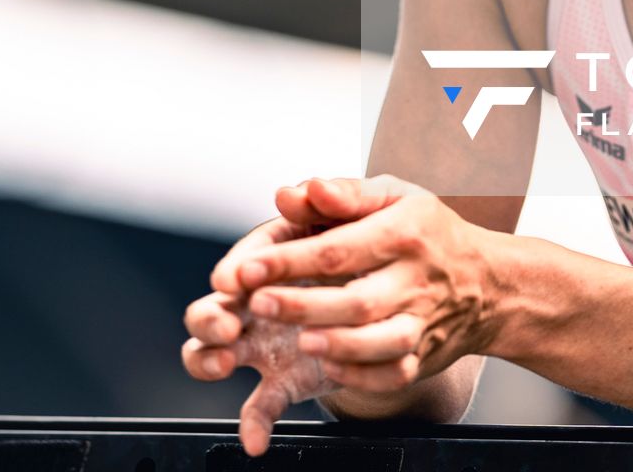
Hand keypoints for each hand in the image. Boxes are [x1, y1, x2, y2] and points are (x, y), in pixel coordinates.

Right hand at [182, 178, 394, 454]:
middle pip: (212, 308)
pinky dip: (253, 424)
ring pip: (215, 353)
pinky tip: (256, 441)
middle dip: (209, 316)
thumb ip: (337, 197)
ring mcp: (267, 342)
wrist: (424, 291)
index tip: (236, 278)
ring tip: (223, 362)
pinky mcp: (286, 379)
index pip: (245, 261)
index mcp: (277, 257)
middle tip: (228, 322)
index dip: (237, 269)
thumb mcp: (373, 209)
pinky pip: (260, 404)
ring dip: (208, 360)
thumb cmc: (385, 243)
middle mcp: (259, 300)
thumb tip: (294, 191)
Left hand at [226, 175, 502, 394]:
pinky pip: (397, 374)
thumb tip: (299, 191)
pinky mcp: (425, 356)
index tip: (246, 269)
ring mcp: (422, 321)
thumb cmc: (428, 233)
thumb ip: (344, 193)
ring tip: (301, 342)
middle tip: (258, 305)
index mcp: (401, 232)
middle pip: (358, 300)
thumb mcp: (395, 196)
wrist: (490, 283)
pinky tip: (333, 369)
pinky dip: (365, 378)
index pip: (338, 249)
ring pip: (383, 344)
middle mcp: (414, 280)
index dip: (289, 260)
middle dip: (304, 306)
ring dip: (340, 346)